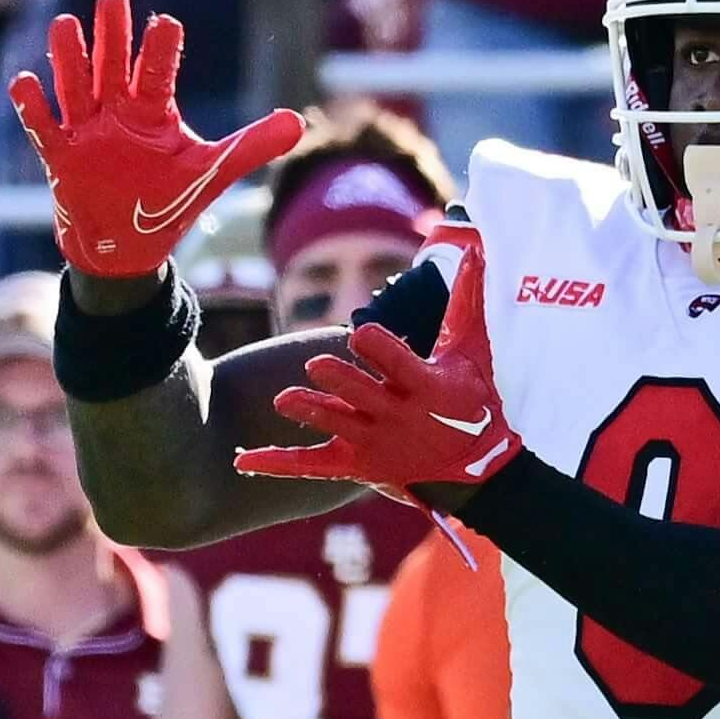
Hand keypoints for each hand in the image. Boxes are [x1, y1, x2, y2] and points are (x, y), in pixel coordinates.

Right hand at [9, 0, 306, 278]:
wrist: (127, 248)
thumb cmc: (167, 202)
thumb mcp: (211, 173)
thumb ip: (251, 146)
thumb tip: (298, 124)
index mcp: (151, 112)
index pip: (156, 74)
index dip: (159, 52)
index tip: (166, 25)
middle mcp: (116, 114)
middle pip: (112, 66)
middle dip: (112, 35)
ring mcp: (85, 133)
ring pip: (75, 87)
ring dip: (70, 58)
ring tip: (66, 24)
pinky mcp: (60, 158)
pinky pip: (43, 128)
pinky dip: (33, 108)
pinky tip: (25, 82)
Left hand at [231, 293, 521, 492]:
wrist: (475, 471)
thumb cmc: (473, 400)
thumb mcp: (473, 351)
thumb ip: (468, 300)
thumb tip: (475, 248)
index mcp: (426, 386)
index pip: (400, 365)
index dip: (381, 349)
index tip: (361, 332)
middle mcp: (397, 416)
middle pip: (361, 394)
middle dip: (339, 381)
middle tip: (316, 365)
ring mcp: (374, 443)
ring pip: (334, 424)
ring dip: (309, 411)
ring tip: (284, 400)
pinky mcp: (356, 466)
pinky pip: (311, 465)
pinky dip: (277, 463)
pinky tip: (243, 459)